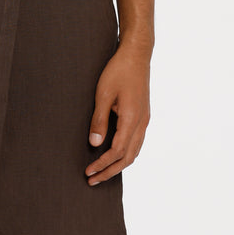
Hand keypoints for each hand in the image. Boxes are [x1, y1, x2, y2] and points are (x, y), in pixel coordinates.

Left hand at [85, 43, 150, 184]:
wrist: (137, 54)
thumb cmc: (118, 70)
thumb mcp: (103, 94)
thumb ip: (100, 120)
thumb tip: (95, 145)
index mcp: (132, 119)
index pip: (117, 151)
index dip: (102, 164)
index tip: (88, 172)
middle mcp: (142, 123)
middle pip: (128, 157)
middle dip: (110, 171)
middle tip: (92, 180)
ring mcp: (145, 120)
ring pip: (134, 151)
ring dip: (118, 164)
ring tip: (102, 171)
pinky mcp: (143, 115)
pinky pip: (136, 142)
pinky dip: (125, 153)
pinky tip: (115, 154)